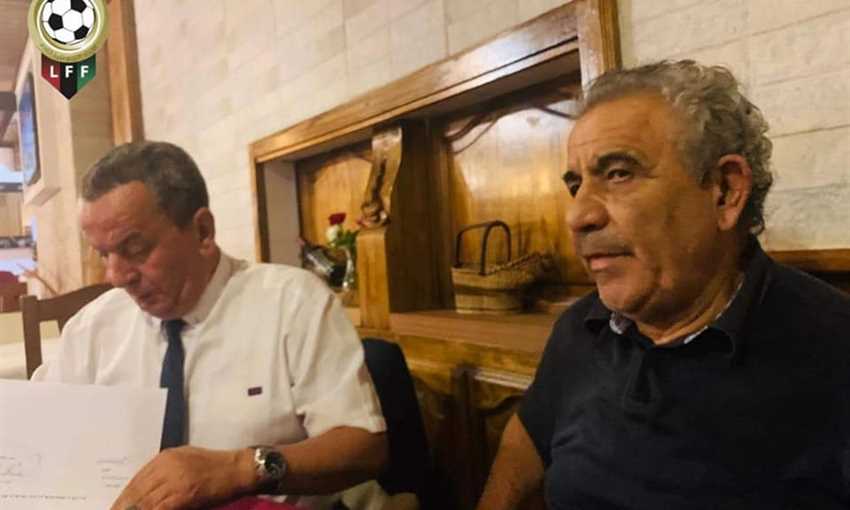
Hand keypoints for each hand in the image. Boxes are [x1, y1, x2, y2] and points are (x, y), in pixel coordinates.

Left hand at [110, 446, 254, 509]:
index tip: (117, 508)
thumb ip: (166, 470)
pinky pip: (159, 508)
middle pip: (137, 492)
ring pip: (145, 502)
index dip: (124, 498)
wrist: (238, 469)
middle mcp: (165, 466)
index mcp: (164, 457)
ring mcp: (173, 480)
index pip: (136, 481)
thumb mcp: (186, 459)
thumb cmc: (216, 466)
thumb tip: (148, 488)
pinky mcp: (182, 494)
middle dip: (125, 507)